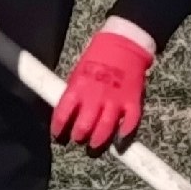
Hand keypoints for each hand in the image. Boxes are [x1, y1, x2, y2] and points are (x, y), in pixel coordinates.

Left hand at [49, 23, 154, 152]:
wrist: (123, 43)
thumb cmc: (97, 56)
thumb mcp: (77, 72)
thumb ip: (73, 93)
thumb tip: (66, 111)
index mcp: (77, 88)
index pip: (62, 114)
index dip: (58, 128)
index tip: (57, 136)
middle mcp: (95, 96)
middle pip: (84, 126)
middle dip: (78, 137)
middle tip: (78, 140)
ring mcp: (115, 100)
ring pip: (105, 128)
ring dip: (98, 141)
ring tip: (94, 146)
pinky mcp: (132, 100)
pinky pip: (130, 122)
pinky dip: (125, 134)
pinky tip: (120, 142)